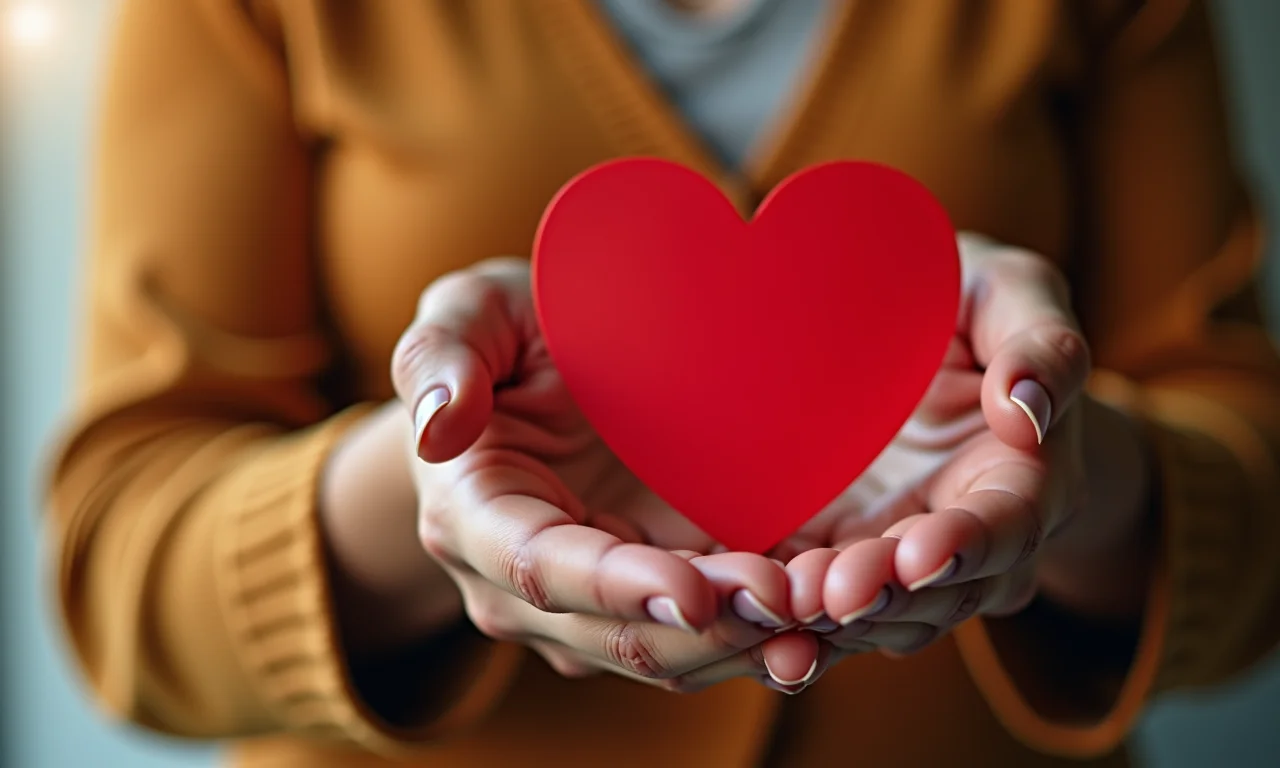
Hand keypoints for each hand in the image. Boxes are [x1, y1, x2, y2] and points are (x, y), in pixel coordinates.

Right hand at [392, 258, 819, 692]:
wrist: (534, 385)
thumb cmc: (502, 340)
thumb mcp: (467, 315)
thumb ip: (442, 356)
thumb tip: (440, 424)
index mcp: (475, 518)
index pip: (541, 569)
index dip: (615, 587)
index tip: (690, 589)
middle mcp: (527, 589)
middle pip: (619, 633)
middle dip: (706, 627)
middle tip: (788, 599)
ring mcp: (596, 605)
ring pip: (674, 653)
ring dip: (747, 644)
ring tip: (824, 615)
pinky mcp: (658, 598)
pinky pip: (713, 635)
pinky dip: (768, 635)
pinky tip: (830, 619)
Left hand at [771, 234, 1150, 685]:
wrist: (917, 342)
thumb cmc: (975, 309)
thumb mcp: (1015, 296)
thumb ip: (1040, 343)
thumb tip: (1026, 406)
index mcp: (1027, 477)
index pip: (1009, 523)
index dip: (969, 543)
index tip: (922, 554)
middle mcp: (972, 538)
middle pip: (940, 589)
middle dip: (887, 595)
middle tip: (833, 594)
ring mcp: (903, 558)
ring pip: (882, 614)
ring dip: (836, 621)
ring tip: (786, 605)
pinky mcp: (841, 559)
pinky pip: (825, 612)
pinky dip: (796, 627)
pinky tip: (757, 630)